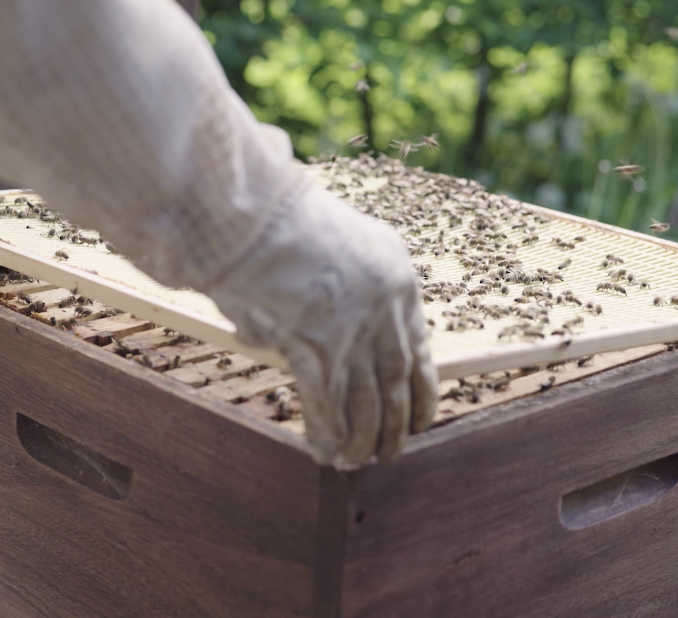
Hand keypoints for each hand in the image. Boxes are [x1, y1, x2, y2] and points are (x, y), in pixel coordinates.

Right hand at [207, 183, 437, 467]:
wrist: (255, 217)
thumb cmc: (280, 224)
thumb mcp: (332, 245)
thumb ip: (336, 289)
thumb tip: (309, 332)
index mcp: (398, 277)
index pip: (419, 345)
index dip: (421, 389)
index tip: (422, 417)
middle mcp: (385, 309)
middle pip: (396, 381)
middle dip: (396, 424)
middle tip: (390, 452)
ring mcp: (353, 331)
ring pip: (368, 402)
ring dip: (363, 438)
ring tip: (357, 461)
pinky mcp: (318, 350)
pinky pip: (327, 405)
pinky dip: (327, 433)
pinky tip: (324, 453)